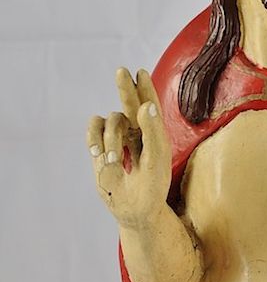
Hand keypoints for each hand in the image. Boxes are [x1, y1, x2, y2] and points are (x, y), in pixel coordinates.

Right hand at [86, 68, 171, 230]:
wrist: (134, 210)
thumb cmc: (152, 188)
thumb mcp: (157, 161)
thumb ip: (154, 133)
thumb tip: (146, 106)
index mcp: (155, 133)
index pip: (150, 105)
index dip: (145, 88)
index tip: (141, 72)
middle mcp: (137, 131)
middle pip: (130, 102)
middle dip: (125, 87)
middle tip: (121, 71)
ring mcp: (118, 137)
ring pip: (111, 120)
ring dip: (111, 140)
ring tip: (114, 162)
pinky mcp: (101, 144)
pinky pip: (94, 127)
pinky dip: (93, 137)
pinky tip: (97, 153)